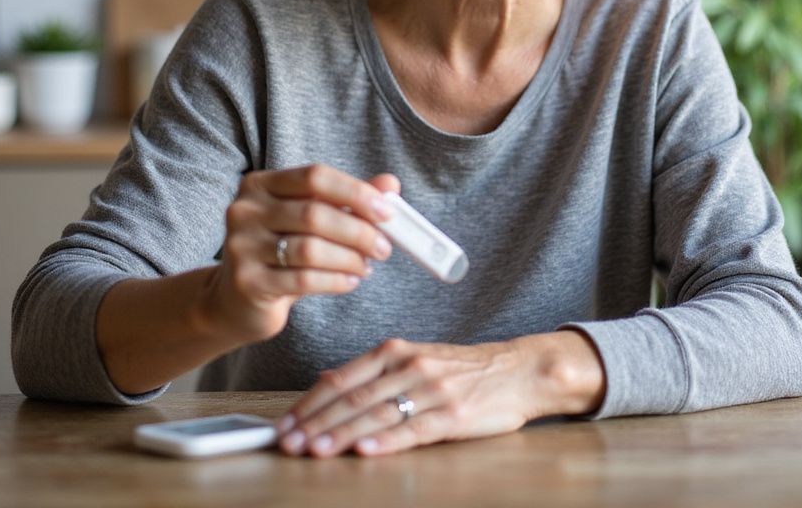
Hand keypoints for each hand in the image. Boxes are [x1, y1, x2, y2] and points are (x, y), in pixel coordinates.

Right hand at [199, 164, 399, 344]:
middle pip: (314, 213)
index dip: (354, 192)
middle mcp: (244, 210)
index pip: (315, 177)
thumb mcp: (312, 220)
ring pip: (310, 249)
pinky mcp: (247, 282)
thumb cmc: (280, 251)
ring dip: (349, 259)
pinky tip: (350, 281)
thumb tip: (390, 184)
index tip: (386, 211)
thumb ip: (348, 200)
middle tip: (384, 246)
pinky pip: (303, 280)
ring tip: (366, 266)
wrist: (237, 300)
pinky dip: (335, 280)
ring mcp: (241, 246)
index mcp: (260, 184)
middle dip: (358, 231)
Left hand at [275, 333, 603, 457]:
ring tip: (315, 450)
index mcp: (396, 351)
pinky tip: (365, 450)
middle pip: (354, 397)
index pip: (342, 378)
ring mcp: (431, 390)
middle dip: (316, 422)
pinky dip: (386, 441)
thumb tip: (326, 380)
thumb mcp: (414, 358)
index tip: (284, 424)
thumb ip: (372, 372)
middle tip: (288, 443)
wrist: (517, 370)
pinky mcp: (452, 415)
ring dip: (342, 434)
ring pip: (377, 413)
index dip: (309, 402)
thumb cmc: (462, 368)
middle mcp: (409, 367)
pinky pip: (414, 429)